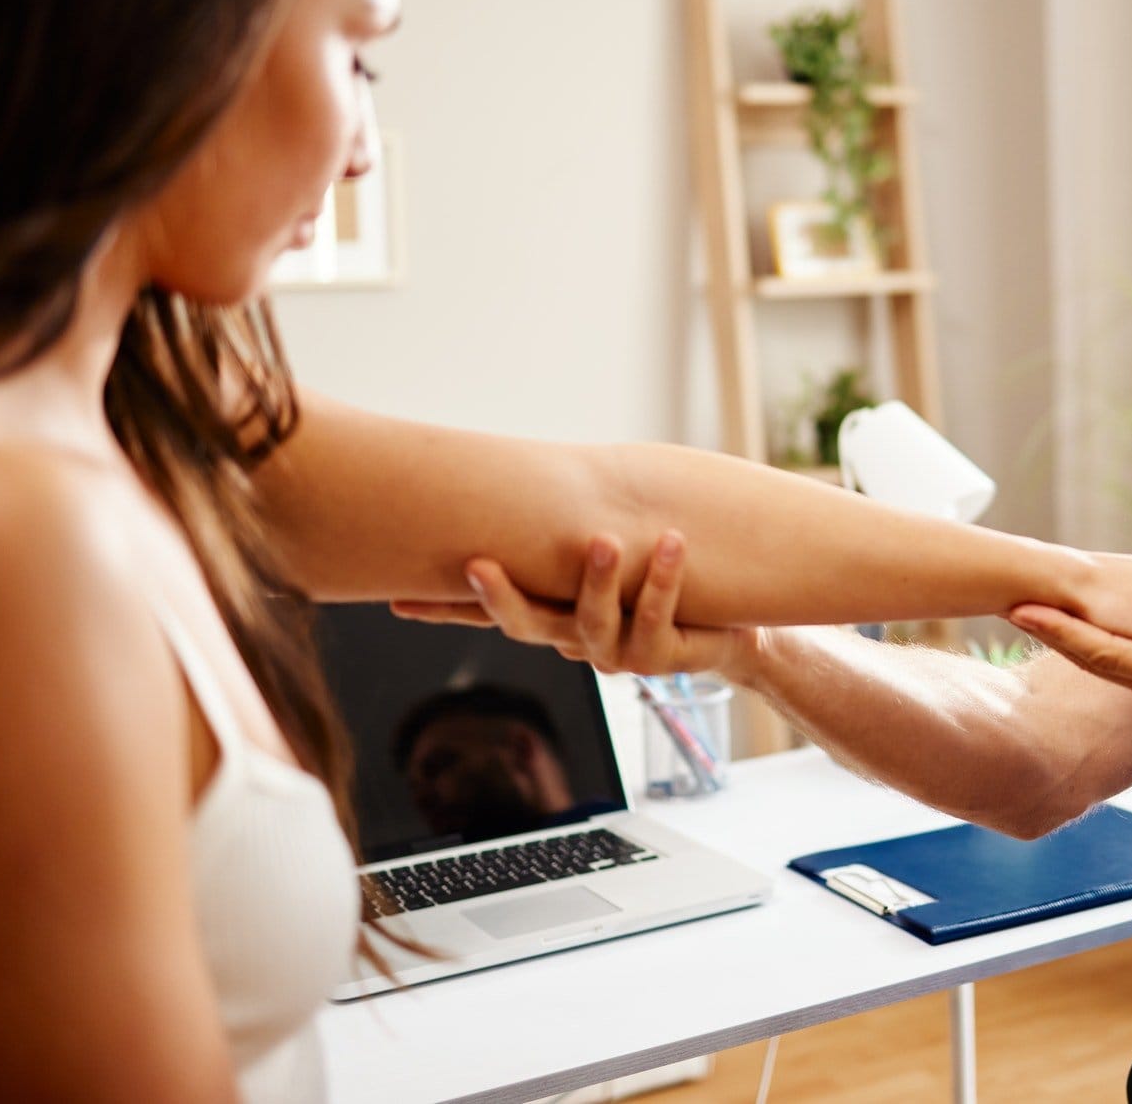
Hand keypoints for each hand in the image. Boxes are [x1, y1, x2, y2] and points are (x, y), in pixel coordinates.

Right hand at [390, 530, 759, 679]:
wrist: (733, 631)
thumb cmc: (667, 586)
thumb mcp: (612, 554)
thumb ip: (571, 531)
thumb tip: (525, 472)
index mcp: (557, 615)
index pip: (489, 614)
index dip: (444, 610)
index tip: (398, 601)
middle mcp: (577, 639)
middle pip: (524, 626)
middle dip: (500, 597)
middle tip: (478, 564)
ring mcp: (617, 654)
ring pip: (592, 621)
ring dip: (597, 577)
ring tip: (602, 538)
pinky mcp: (659, 660)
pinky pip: (653, 616)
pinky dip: (659, 577)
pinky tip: (669, 542)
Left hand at [1011, 557, 1131, 765]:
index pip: (1104, 651)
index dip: (1061, 629)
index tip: (1022, 609)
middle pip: (1093, 656)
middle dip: (1050, 630)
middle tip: (1008, 604)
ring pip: (1108, 661)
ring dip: (1069, 637)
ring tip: (1034, 612)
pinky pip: (1128, 662)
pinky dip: (1099, 645)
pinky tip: (1087, 633)